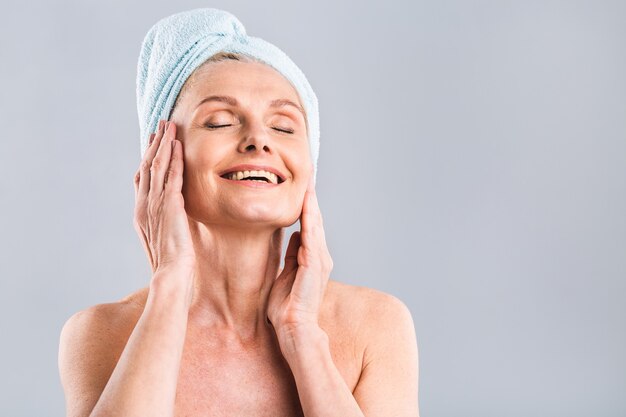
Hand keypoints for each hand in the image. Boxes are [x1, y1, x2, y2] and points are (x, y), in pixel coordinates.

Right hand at [133, 120, 195, 276]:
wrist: (170, 276)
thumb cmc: (170, 266)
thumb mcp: (164, 241)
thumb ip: (165, 226)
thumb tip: (173, 221)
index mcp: (141, 214)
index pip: (141, 180)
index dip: (146, 159)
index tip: (152, 143)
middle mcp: (144, 206)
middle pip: (146, 167)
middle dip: (154, 145)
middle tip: (160, 126)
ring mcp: (154, 205)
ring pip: (157, 167)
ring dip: (164, 144)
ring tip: (169, 126)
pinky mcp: (169, 206)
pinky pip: (171, 176)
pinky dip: (174, 158)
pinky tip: (178, 145)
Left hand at [267, 167, 333, 335]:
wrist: (294, 327)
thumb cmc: (288, 306)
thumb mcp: (286, 273)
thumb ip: (291, 255)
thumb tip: (293, 236)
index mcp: (312, 258)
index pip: (309, 225)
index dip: (306, 205)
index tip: (302, 186)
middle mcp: (320, 256)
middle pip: (316, 220)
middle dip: (311, 197)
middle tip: (308, 173)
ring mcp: (319, 260)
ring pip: (316, 224)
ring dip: (312, 203)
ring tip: (308, 182)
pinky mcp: (314, 265)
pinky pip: (311, 236)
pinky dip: (310, 219)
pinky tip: (306, 204)